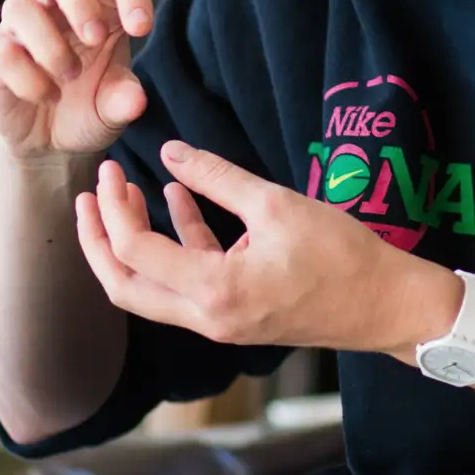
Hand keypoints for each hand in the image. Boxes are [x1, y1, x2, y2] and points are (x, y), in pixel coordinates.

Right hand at [0, 0, 153, 161]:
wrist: (51, 143)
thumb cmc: (89, 108)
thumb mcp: (114, 107)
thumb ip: (125, 99)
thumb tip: (135, 100)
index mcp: (100, 4)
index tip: (141, 29)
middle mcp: (57, 5)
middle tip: (94, 37)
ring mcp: (21, 26)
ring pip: (20, 3)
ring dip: (51, 45)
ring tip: (70, 77)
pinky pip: (3, 51)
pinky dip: (29, 78)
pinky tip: (48, 96)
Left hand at [73, 140, 462, 355]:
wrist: (385, 306)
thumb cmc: (342, 256)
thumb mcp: (278, 205)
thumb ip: (218, 177)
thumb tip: (170, 152)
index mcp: (214, 292)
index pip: (136, 252)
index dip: (114, 209)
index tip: (113, 171)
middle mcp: (207, 317)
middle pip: (124, 287)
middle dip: (98, 241)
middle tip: (89, 195)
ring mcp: (219, 321)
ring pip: (150, 290)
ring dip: (132, 244)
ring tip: (124, 192)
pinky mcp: (234, 314)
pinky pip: (187, 283)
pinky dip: (175, 245)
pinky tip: (177, 200)